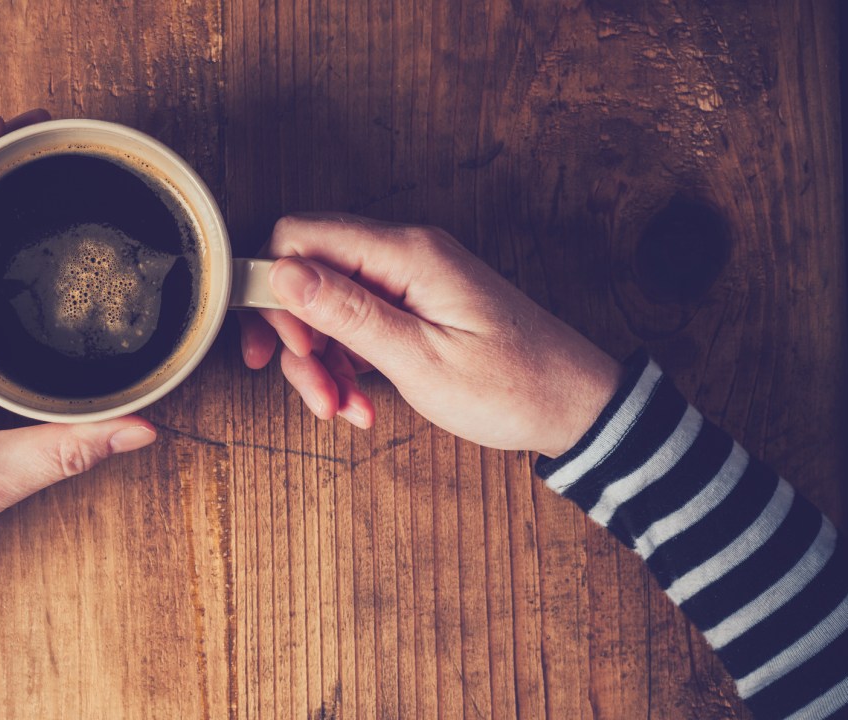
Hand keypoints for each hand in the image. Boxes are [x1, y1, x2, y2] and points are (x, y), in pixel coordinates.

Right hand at [239, 213, 621, 457]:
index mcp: (405, 254)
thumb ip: (347, 313)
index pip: (299, 235)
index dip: (274, 290)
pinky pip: (357, 322)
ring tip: (343, 408)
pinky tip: (361, 401)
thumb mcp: (419, 359)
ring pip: (326, 305)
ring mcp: (409, 278)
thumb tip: (282, 272)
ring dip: (322, 362)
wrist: (574, 406)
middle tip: (314, 392)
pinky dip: (347, 364)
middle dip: (297, 338)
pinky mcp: (414, 303)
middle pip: (307, 274)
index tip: (285, 346)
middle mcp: (404, 254)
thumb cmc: (512, 386)